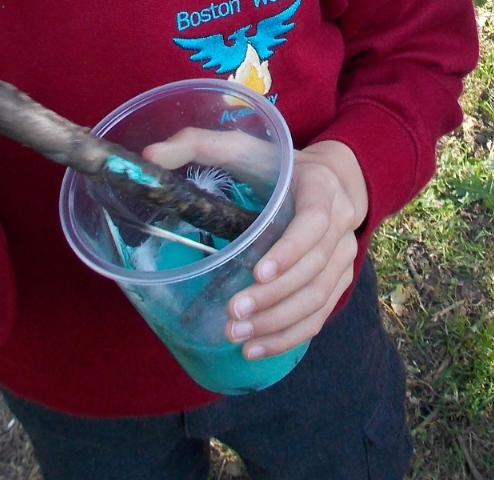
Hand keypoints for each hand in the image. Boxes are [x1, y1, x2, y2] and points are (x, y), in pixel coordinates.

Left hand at [143, 135, 366, 358]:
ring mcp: (343, 256)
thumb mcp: (242, 145)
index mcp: (320, 188)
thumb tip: (150, 155)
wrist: (333, 178)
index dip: (289, 251)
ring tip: (238, 337)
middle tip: (233, 314)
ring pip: (318, 298)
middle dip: (273, 298)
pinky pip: (319, 316)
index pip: (314, 223)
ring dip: (279, 322)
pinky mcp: (337, 280)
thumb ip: (198, 143)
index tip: (256, 272)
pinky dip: (290, 336)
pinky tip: (257, 349)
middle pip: (313, 269)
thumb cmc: (278, 164)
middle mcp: (340, 225)